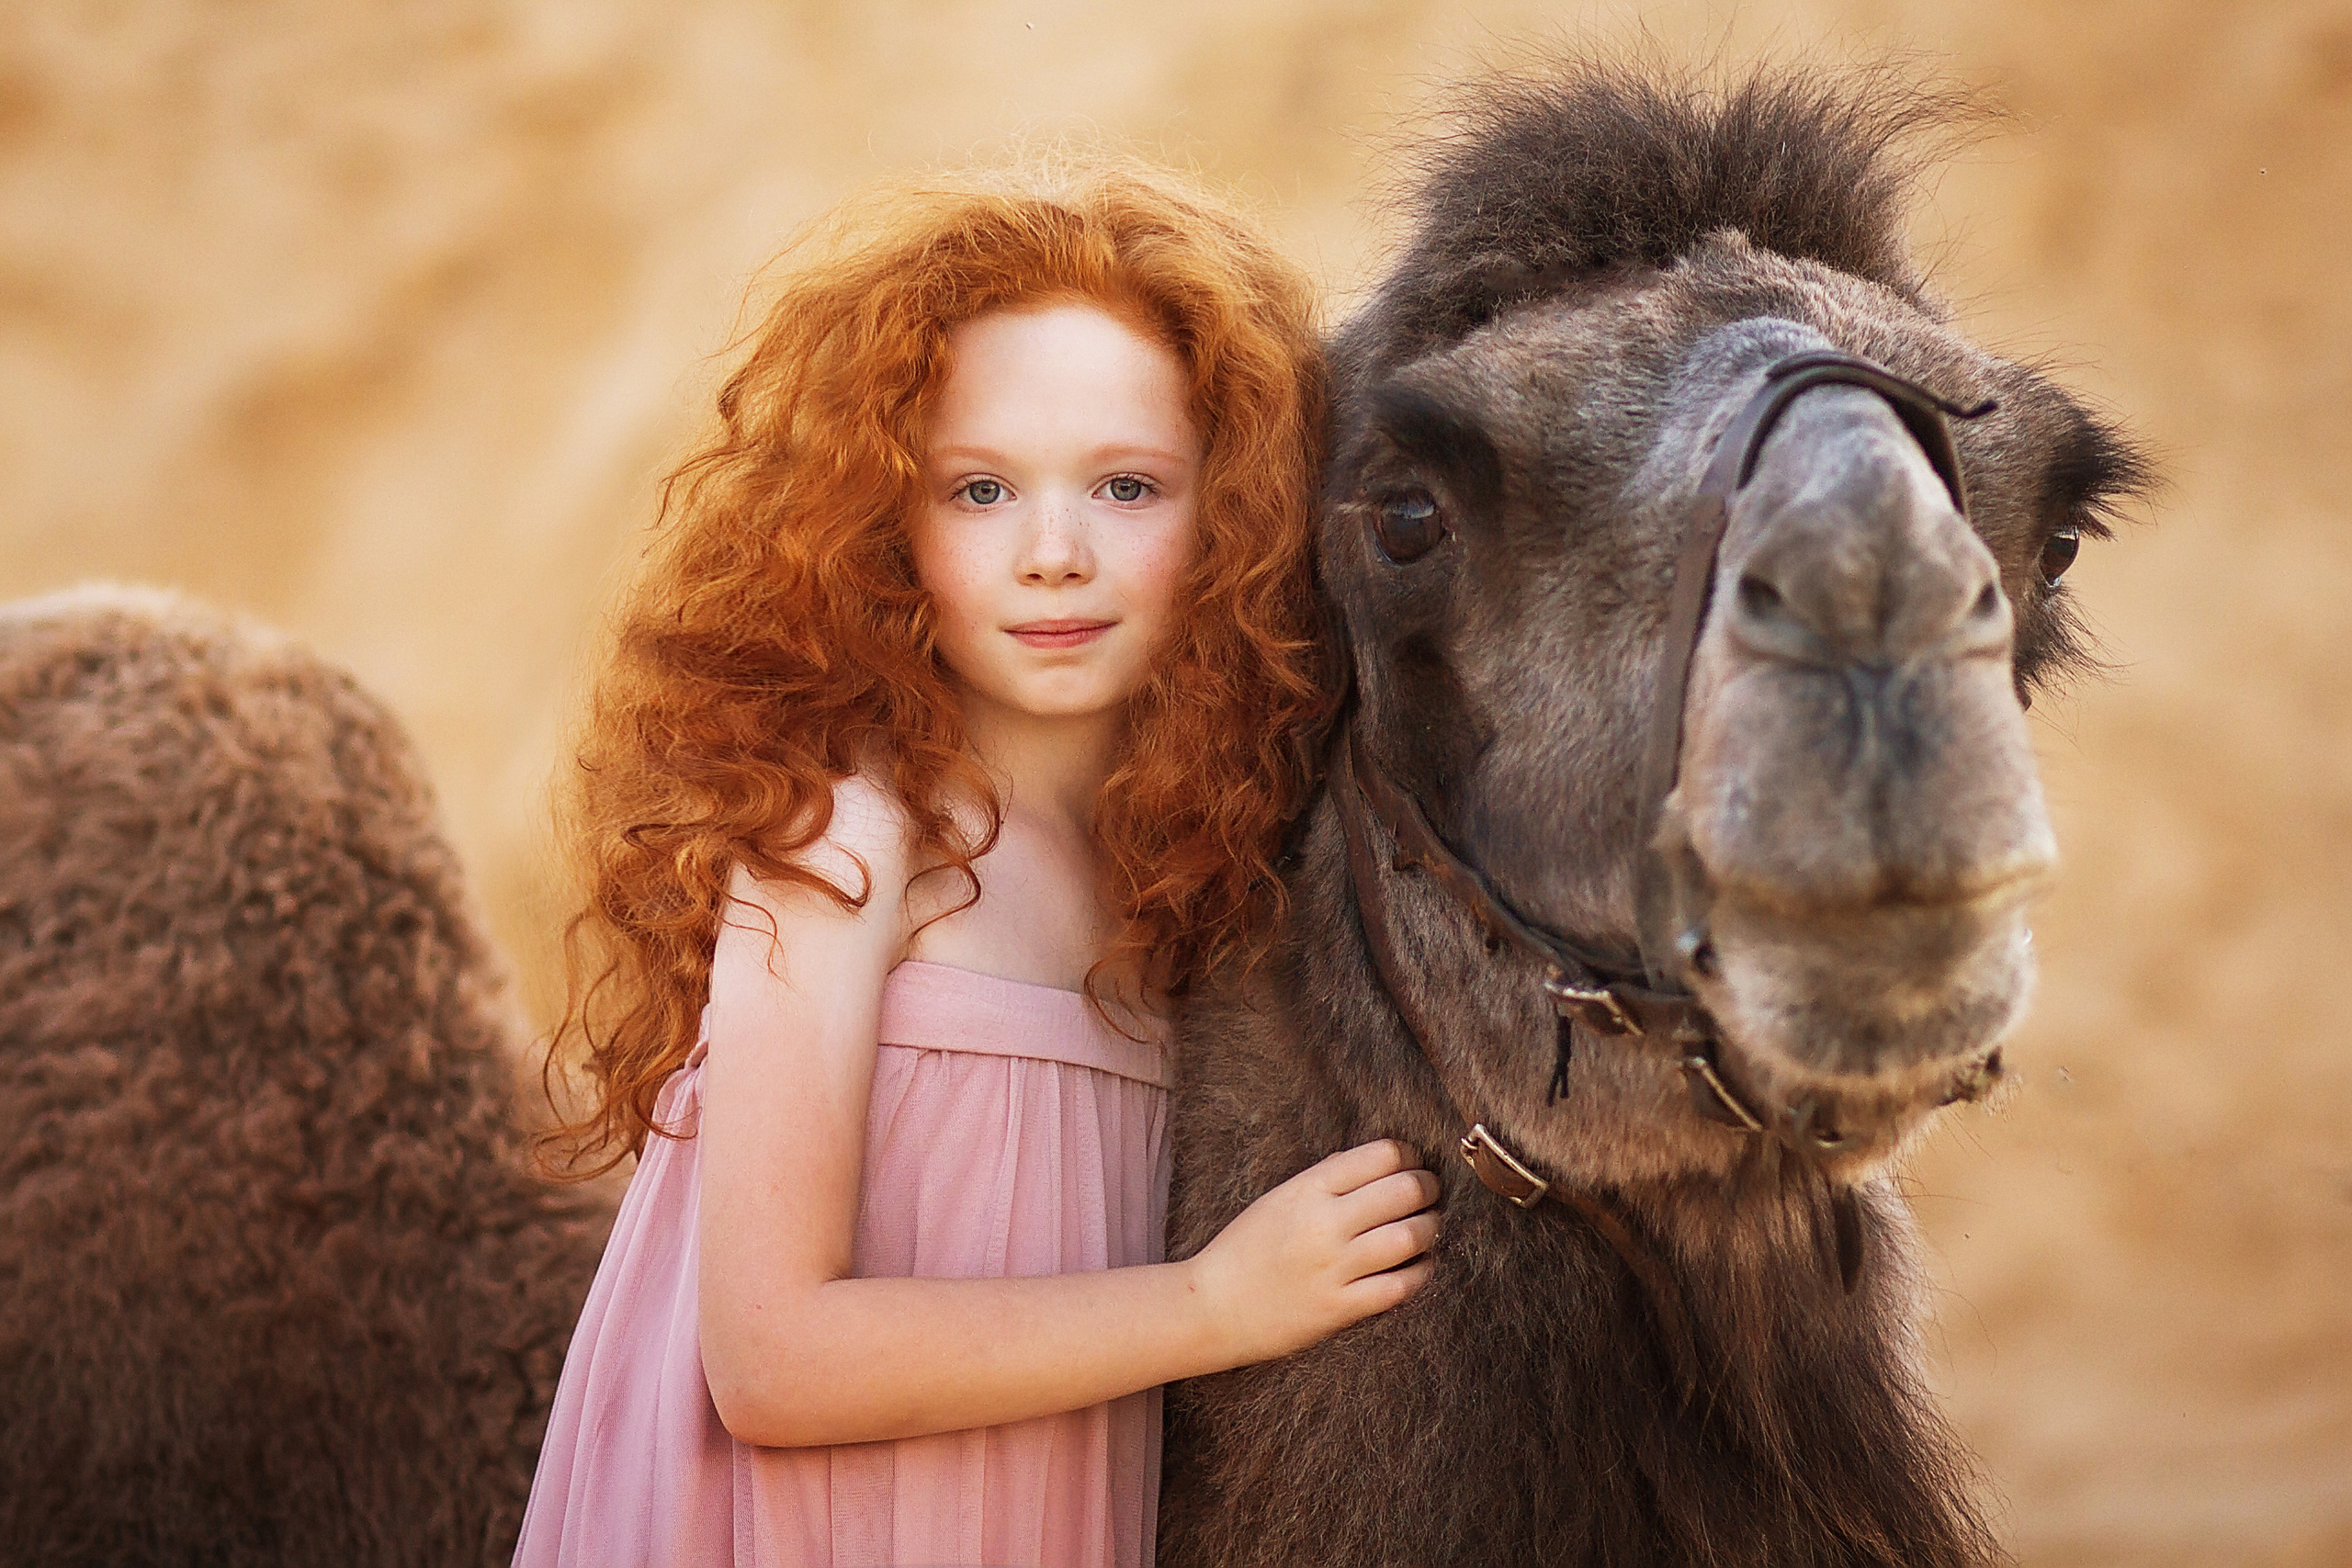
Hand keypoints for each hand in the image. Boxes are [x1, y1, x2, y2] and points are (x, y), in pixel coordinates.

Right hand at [1187, 1139, 1440, 1366]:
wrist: (1211, 1308)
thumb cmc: (1244, 1249)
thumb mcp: (1278, 1199)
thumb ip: (1325, 1180)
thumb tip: (1379, 1164)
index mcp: (1307, 1189)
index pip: (1381, 1156)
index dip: (1409, 1157)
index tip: (1413, 1164)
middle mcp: (1323, 1224)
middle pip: (1404, 1191)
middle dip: (1428, 1188)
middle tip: (1430, 1192)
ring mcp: (1333, 1268)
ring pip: (1409, 1238)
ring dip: (1431, 1228)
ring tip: (1430, 1227)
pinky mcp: (1339, 1309)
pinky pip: (1399, 1287)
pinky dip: (1420, 1273)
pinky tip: (1421, 1266)